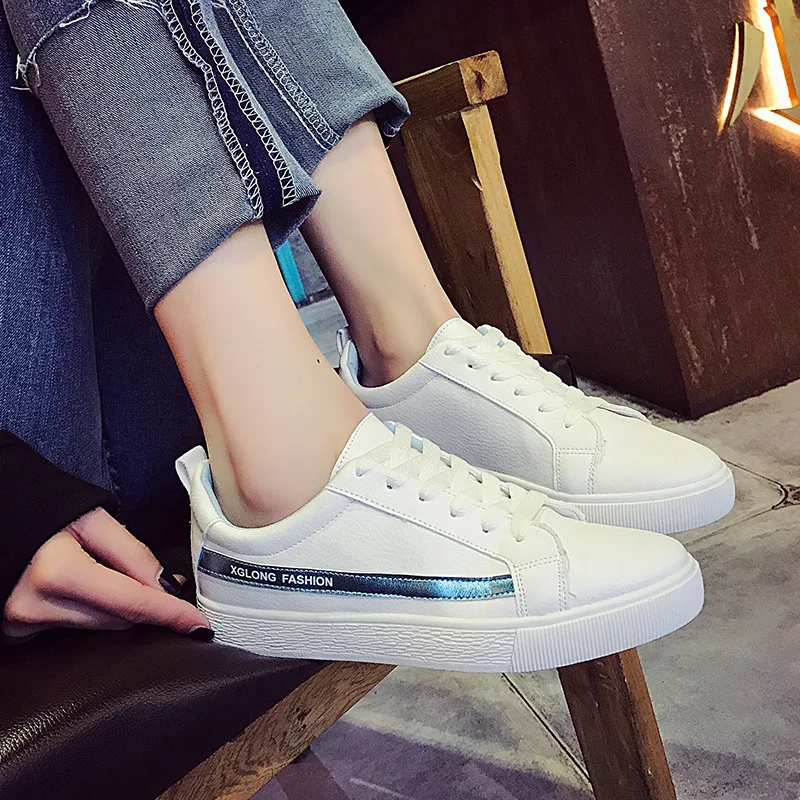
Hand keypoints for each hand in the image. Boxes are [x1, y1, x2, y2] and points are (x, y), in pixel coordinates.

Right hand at [2, 507, 210, 640]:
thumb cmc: (42, 511)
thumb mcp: (91, 520)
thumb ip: (132, 554)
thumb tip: (168, 588)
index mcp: (58, 573)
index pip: (131, 603)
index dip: (170, 615)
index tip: (200, 627)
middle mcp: (36, 607)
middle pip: (118, 619)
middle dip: (145, 603)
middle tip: (157, 581)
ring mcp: (21, 625)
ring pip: (98, 628)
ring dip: (116, 607)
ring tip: (105, 574)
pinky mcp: (14, 633)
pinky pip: (71, 629)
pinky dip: (88, 613)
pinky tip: (80, 590)